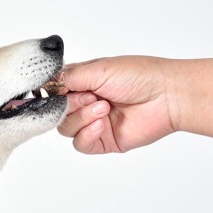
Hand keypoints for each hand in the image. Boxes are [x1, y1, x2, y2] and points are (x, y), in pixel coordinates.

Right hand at [58, 56, 177, 153]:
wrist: (167, 96)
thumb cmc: (139, 76)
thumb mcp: (98, 69)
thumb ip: (68, 77)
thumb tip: (45, 82)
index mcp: (83, 82)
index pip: (54, 91)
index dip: (53, 93)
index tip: (58, 91)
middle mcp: (86, 102)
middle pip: (57, 112)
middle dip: (71, 105)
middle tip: (91, 97)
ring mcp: (94, 122)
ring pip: (66, 128)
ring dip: (82, 118)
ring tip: (104, 108)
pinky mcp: (104, 140)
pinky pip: (80, 144)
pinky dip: (86, 134)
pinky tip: (101, 125)